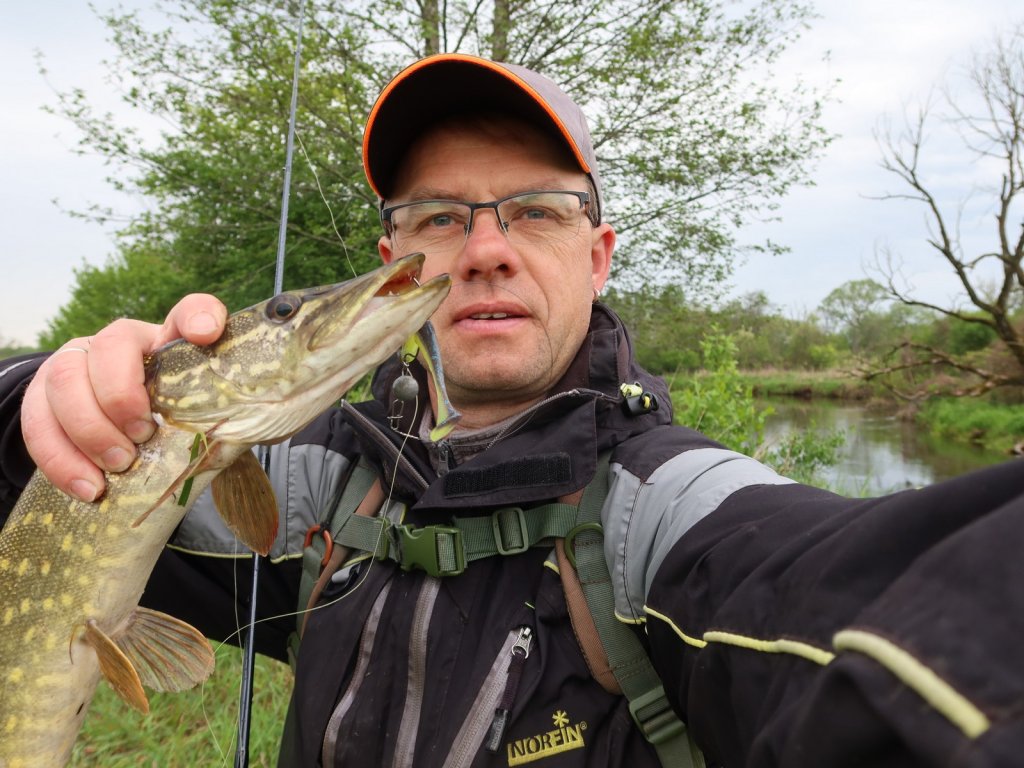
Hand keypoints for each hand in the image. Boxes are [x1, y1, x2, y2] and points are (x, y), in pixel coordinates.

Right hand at [21, 294, 227, 501]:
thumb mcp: (204, 417)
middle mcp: (122, 343)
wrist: (122, 435)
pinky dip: (62, 459)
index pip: (190, 311)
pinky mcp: (43, 398)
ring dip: (90, 429)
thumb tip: (258, 427)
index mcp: (171, 342)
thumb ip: (226, 417)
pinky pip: (38, 421)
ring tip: (119, 467)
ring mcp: (77, 365)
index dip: (198, 315)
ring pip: (64, 378)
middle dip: (122, 395)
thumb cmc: (173, 423)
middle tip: (143, 439)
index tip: (206, 333)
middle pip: (111, 343)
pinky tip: (91, 487)